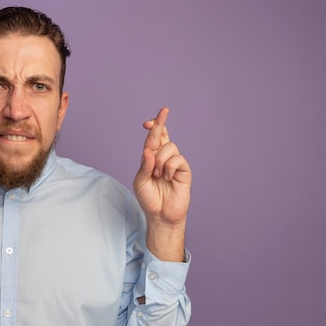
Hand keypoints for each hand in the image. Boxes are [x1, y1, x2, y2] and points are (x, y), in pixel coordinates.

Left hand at [133, 107, 190, 259]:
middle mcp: (163, 158)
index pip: (152, 139)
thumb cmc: (149, 199)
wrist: (161, 215)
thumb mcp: (140, 181)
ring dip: (160, 161)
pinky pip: (177, 159)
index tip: (147, 122)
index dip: (153, 128)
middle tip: (164, 111)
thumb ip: (144, 166)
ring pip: (169, 147)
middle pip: (163, 136)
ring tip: (158, 176)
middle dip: (161, 123)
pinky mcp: (184, 170)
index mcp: (151, 159)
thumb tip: (149, 150)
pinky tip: (167, 178)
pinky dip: (169, 167)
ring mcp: (174, 163)